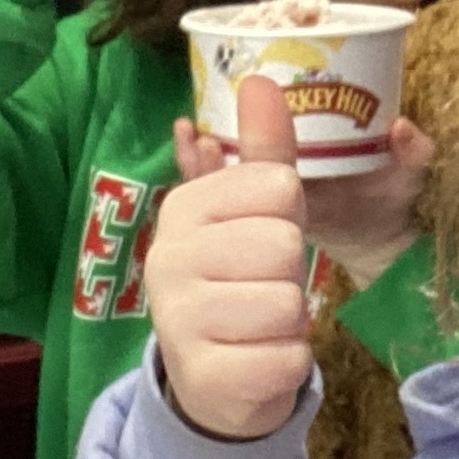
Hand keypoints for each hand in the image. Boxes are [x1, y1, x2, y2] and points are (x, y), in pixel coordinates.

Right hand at [146, 80, 321, 441]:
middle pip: (285, 245)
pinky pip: (289, 359)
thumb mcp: (254, 211)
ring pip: (288, 304)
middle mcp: (168, 256)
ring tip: (258, 326)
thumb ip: (263, 147)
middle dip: (290, 273)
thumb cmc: (242, 278)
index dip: (288, 217)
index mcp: (183, 206)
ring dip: (290, 323)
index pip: (280, 186)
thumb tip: (262, 78)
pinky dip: (287, 364)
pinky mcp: (205, 375)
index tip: (258, 237)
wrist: (213, 379)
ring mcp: (179, 319)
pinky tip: (256, 361)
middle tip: (260, 288)